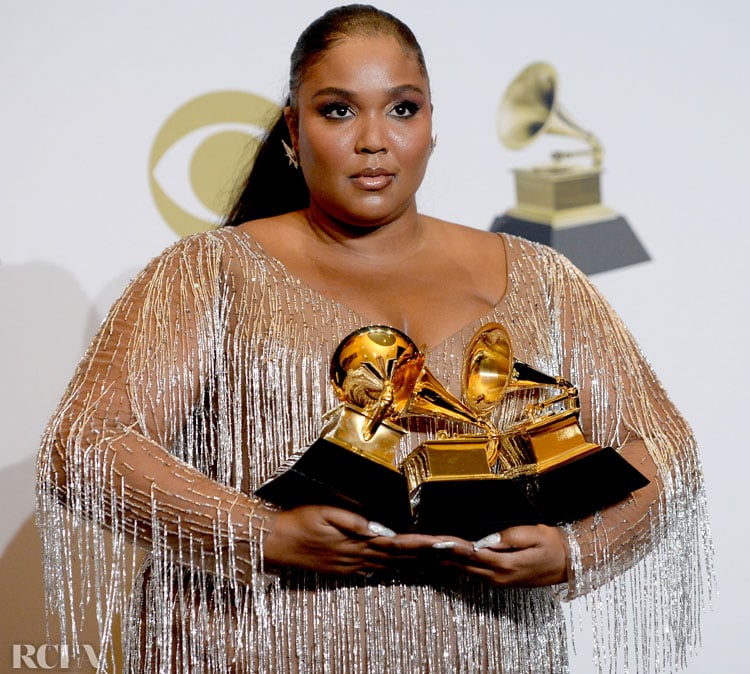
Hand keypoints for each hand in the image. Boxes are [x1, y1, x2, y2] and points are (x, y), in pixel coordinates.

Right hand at [261, 504, 448, 576]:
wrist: (276, 542)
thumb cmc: (300, 520)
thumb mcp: (326, 512)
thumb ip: (355, 520)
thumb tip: (382, 527)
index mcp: (361, 542)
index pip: (403, 543)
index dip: (428, 544)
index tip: (451, 542)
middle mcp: (363, 558)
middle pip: (406, 559)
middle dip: (436, 556)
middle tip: (463, 554)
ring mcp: (356, 566)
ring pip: (398, 567)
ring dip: (424, 565)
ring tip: (449, 562)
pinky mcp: (349, 569)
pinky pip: (382, 571)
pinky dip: (403, 571)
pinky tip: (414, 570)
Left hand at [436, 525, 568, 586]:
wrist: (568, 563)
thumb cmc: (552, 544)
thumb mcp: (533, 534)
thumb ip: (507, 537)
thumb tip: (483, 540)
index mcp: (505, 564)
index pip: (471, 553)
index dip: (451, 547)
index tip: (433, 542)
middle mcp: (498, 577)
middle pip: (463, 565)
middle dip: (442, 556)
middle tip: (421, 547)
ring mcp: (498, 581)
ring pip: (466, 571)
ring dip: (447, 562)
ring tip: (426, 553)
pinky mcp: (500, 580)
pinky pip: (473, 573)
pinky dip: (458, 565)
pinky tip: (445, 560)